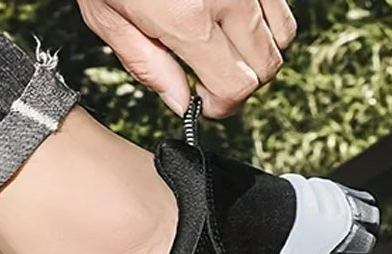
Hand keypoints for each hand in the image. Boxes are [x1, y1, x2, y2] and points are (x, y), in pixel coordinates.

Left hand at [77, 0, 296, 117]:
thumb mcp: (108, 19)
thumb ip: (147, 65)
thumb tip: (181, 103)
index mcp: (189, 20)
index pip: (236, 85)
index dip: (222, 106)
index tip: (204, 104)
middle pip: (267, 65)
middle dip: (241, 84)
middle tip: (209, 81)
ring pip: (283, 34)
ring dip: (257, 53)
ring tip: (221, 50)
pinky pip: (279, 2)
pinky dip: (263, 20)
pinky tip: (229, 21)